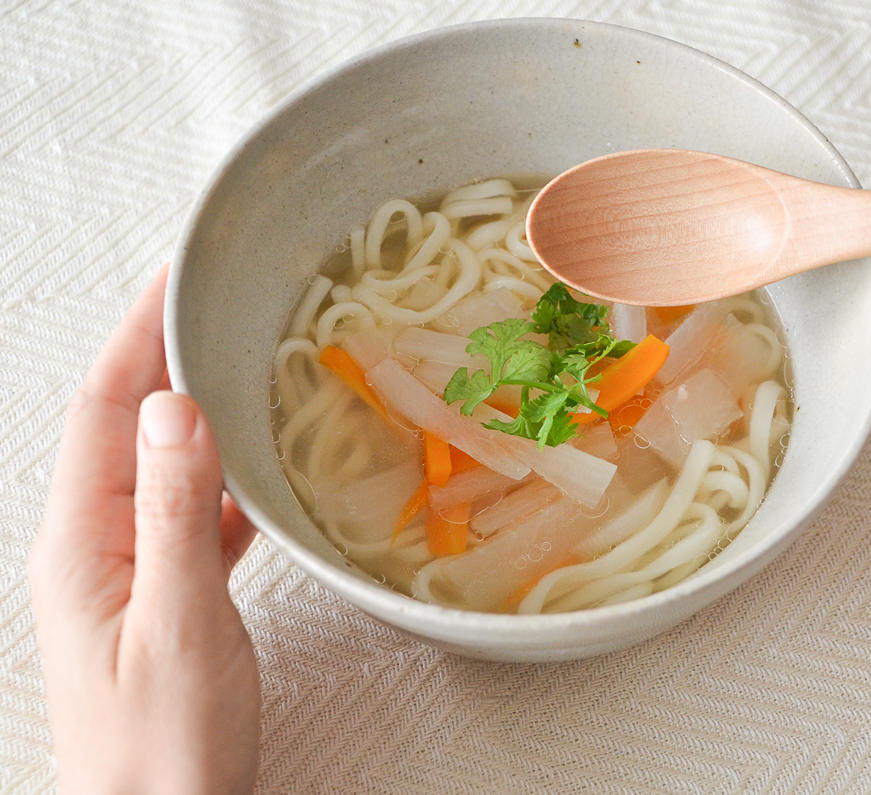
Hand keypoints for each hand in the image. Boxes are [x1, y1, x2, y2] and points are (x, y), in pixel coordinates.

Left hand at [28, 268, 259, 792]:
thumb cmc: (164, 747)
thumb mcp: (177, 624)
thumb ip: (175, 514)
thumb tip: (174, 409)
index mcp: (83, 543)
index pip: (103, 409)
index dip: (136, 335)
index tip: (174, 276)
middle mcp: (95, 546)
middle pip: (122, 425)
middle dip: (159, 353)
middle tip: (209, 299)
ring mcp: (127, 572)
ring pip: (158, 463)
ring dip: (191, 407)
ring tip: (235, 361)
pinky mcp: (164, 597)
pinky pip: (188, 512)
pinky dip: (219, 474)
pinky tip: (253, 467)